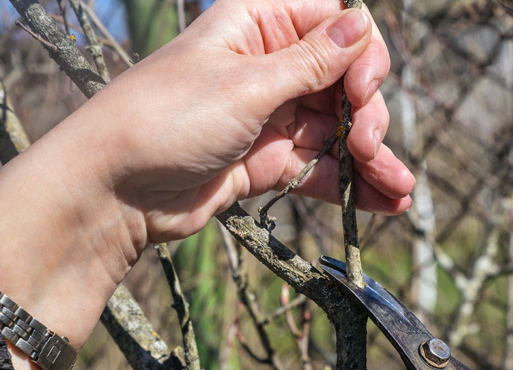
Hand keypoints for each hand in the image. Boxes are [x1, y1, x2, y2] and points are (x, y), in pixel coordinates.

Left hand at [80, 0, 413, 241]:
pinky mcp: (265, 161)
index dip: (362, 56)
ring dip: (371, 159)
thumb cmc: (166, 119)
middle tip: (368, 149)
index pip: (336, 24)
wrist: (112, 190)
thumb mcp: (245, 84)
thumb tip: (361, 23)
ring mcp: (269, 116)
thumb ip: (311, 61)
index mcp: (259, 24)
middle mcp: (269, 66)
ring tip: (400, 190)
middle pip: (344, 82)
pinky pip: (318, 168)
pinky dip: (348, 185)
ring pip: (337, 130)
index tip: (361, 92)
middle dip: (367, 116)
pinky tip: (384, 203)